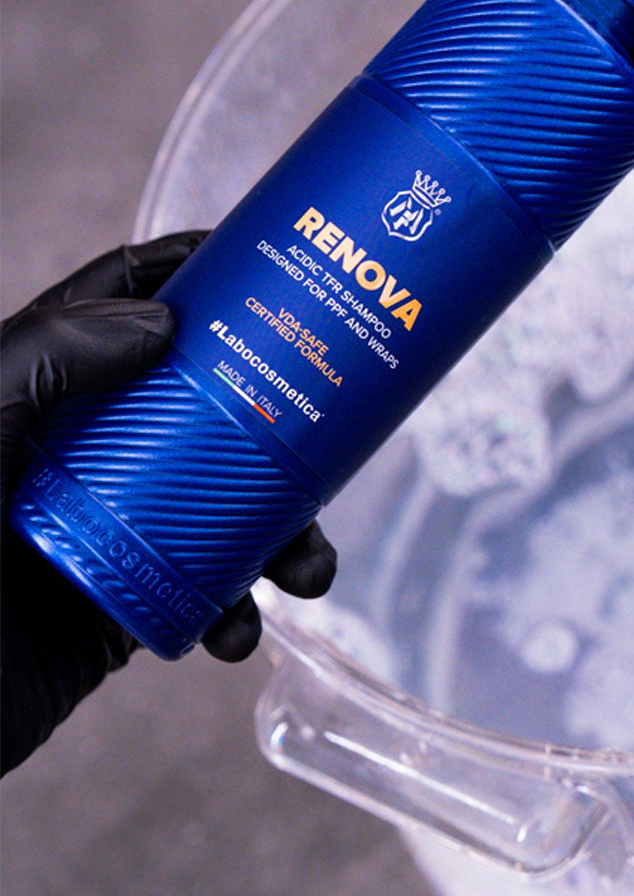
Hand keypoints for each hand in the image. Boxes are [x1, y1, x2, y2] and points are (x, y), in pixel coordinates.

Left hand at [1, 234, 336, 774]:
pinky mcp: (125, 600)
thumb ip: (42, 359)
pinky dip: (237, 612)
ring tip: (306, 569)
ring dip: (283, 535)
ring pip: (226, 502)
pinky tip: (237, 631)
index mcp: (41, 394)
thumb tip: (161, 322)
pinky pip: (208, 589)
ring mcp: (113, 523)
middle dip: (279, 421)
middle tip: (331, 430)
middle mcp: (86, 449)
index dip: (194, 272)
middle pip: (206, 402)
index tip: (272, 264)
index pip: (119, 303)